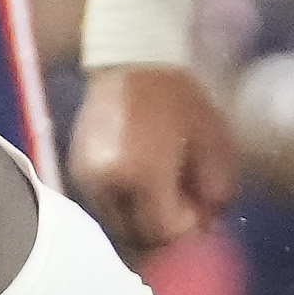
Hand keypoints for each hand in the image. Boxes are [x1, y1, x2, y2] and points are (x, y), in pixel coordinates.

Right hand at [67, 60, 238, 255]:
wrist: (131, 58)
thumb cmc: (178, 96)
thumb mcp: (213, 142)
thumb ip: (216, 191)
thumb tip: (210, 224)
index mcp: (143, 175)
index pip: (162, 232)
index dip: (186, 232)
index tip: (202, 217)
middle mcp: (108, 183)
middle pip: (135, 236)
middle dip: (163, 235)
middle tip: (184, 215)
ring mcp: (87, 178)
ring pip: (116, 224)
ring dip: (141, 223)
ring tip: (163, 199)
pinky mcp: (77, 170)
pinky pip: (103, 205)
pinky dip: (125, 206)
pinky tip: (142, 187)